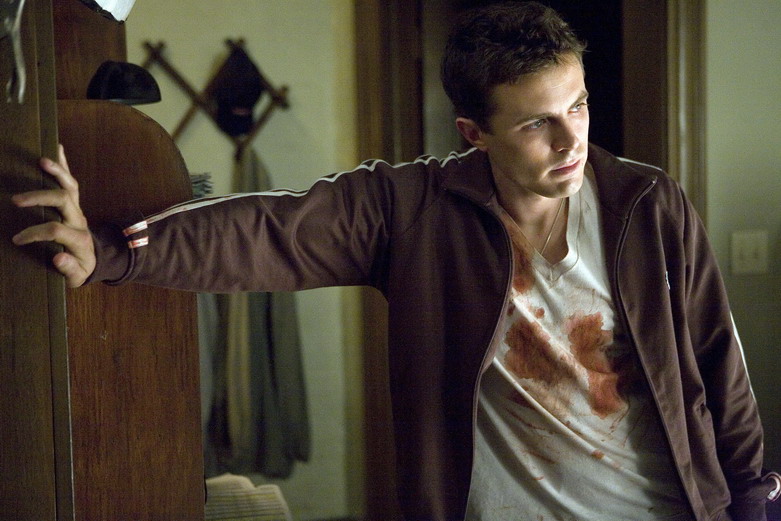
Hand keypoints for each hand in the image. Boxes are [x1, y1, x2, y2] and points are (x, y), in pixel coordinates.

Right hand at [12, 145, 95, 286]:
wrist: (95, 260)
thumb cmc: (81, 269)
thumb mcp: (77, 277)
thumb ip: (69, 269)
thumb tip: (58, 258)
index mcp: (79, 238)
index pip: (56, 230)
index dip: (35, 233)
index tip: (17, 239)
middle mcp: (79, 220)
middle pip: (63, 200)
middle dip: (40, 197)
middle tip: (16, 200)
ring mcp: (77, 209)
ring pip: (70, 186)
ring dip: (57, 172)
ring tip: (41, 160)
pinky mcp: (74, 203)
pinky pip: (70, 181)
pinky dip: (64, 165)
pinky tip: (56, 148)